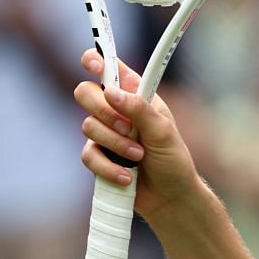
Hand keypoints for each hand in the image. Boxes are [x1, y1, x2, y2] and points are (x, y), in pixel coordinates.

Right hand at [74, 50, 202, 219]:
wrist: (170, 197)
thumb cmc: (173, 160)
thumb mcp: (163, 132)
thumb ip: (139, 110)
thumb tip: (112, 93)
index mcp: (136, 94)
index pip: (109, 68)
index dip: (97, 60)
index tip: (94, 65)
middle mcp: (116, 110)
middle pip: (85, 93)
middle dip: (104, 112)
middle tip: (129, 128)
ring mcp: (104, 133)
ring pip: (87, 126)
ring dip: (115, 144)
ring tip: (139, 156)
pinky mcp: (98, 156)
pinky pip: (88, 155)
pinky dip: (108, 167)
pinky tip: (127, 176)